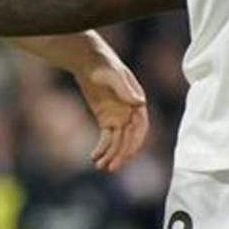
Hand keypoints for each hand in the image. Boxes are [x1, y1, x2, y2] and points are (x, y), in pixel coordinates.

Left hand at [70, 49, 148, 171]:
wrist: (88, 61)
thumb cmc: (103, 65)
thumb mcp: (113, 74)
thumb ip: (124, 88)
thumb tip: (139, 102)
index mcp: (138, 104)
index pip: (140, 128)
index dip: (134, 142)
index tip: (127, 154)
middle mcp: (131, 113)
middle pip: (129, 138)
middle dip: (121, 154)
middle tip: (111, 167)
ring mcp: (119, 117)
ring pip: (117, 142)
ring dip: (111, 155)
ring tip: (100, 166)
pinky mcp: (106, 120)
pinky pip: (106, 138)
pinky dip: (102, 148)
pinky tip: (94, 157)